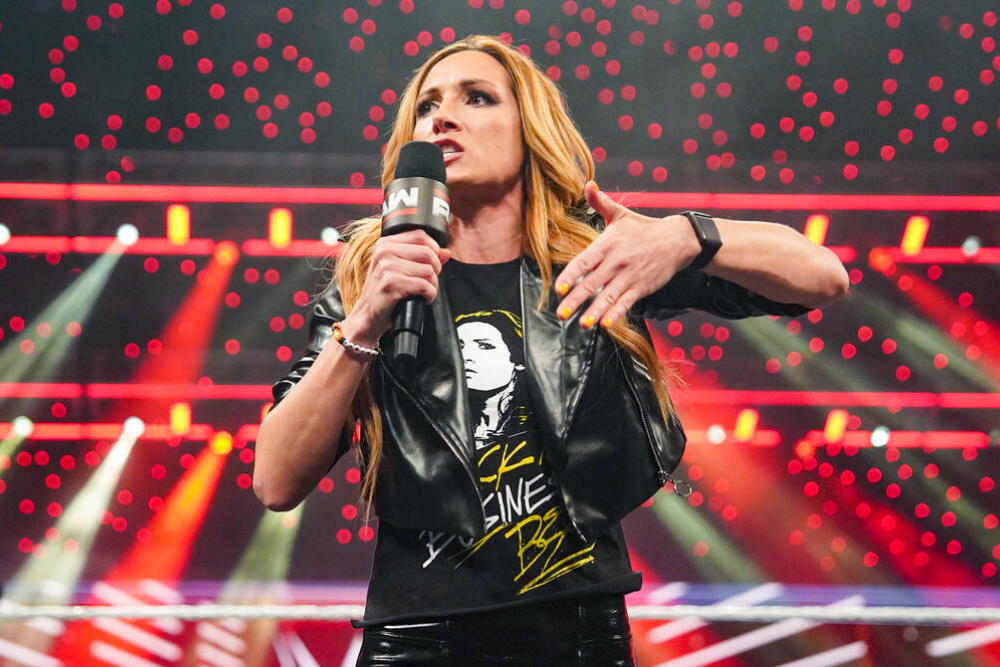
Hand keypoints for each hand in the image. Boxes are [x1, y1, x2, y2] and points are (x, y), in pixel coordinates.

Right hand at [344, 230, 450, 344]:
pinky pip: (424, 286)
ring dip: (432, 284)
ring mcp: (387, 267)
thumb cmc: (383, 292)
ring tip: (423, 291)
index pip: (420, 235)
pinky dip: (429, 295)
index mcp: (385, 244)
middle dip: (435, 269)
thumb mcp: (399, 269)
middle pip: (427, 253)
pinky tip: (421, 298)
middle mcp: (385, 252)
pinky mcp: (392, 283)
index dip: (434, 249)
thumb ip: (422, 257)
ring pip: (428, 270)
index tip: (432, 263)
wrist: (367, 314)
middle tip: (428, 280)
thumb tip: (446, 252)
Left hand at [554, 181, 700, 328]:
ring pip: (608, 296)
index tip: (558, 289)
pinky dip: (616, 313)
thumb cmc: (644, 228)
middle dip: (575, 300)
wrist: (677, 240)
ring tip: (582, 324)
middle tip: (561, 314)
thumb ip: (600, 203)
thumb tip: (588, 184)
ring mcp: (629, 276)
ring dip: (594, 312)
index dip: (570, 276)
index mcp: (607, 244)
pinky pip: (626, 302)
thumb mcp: (620, 214)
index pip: (583, 262)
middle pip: (592, 283)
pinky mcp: (642, 287)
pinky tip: (605, 324)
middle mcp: (616, 262)